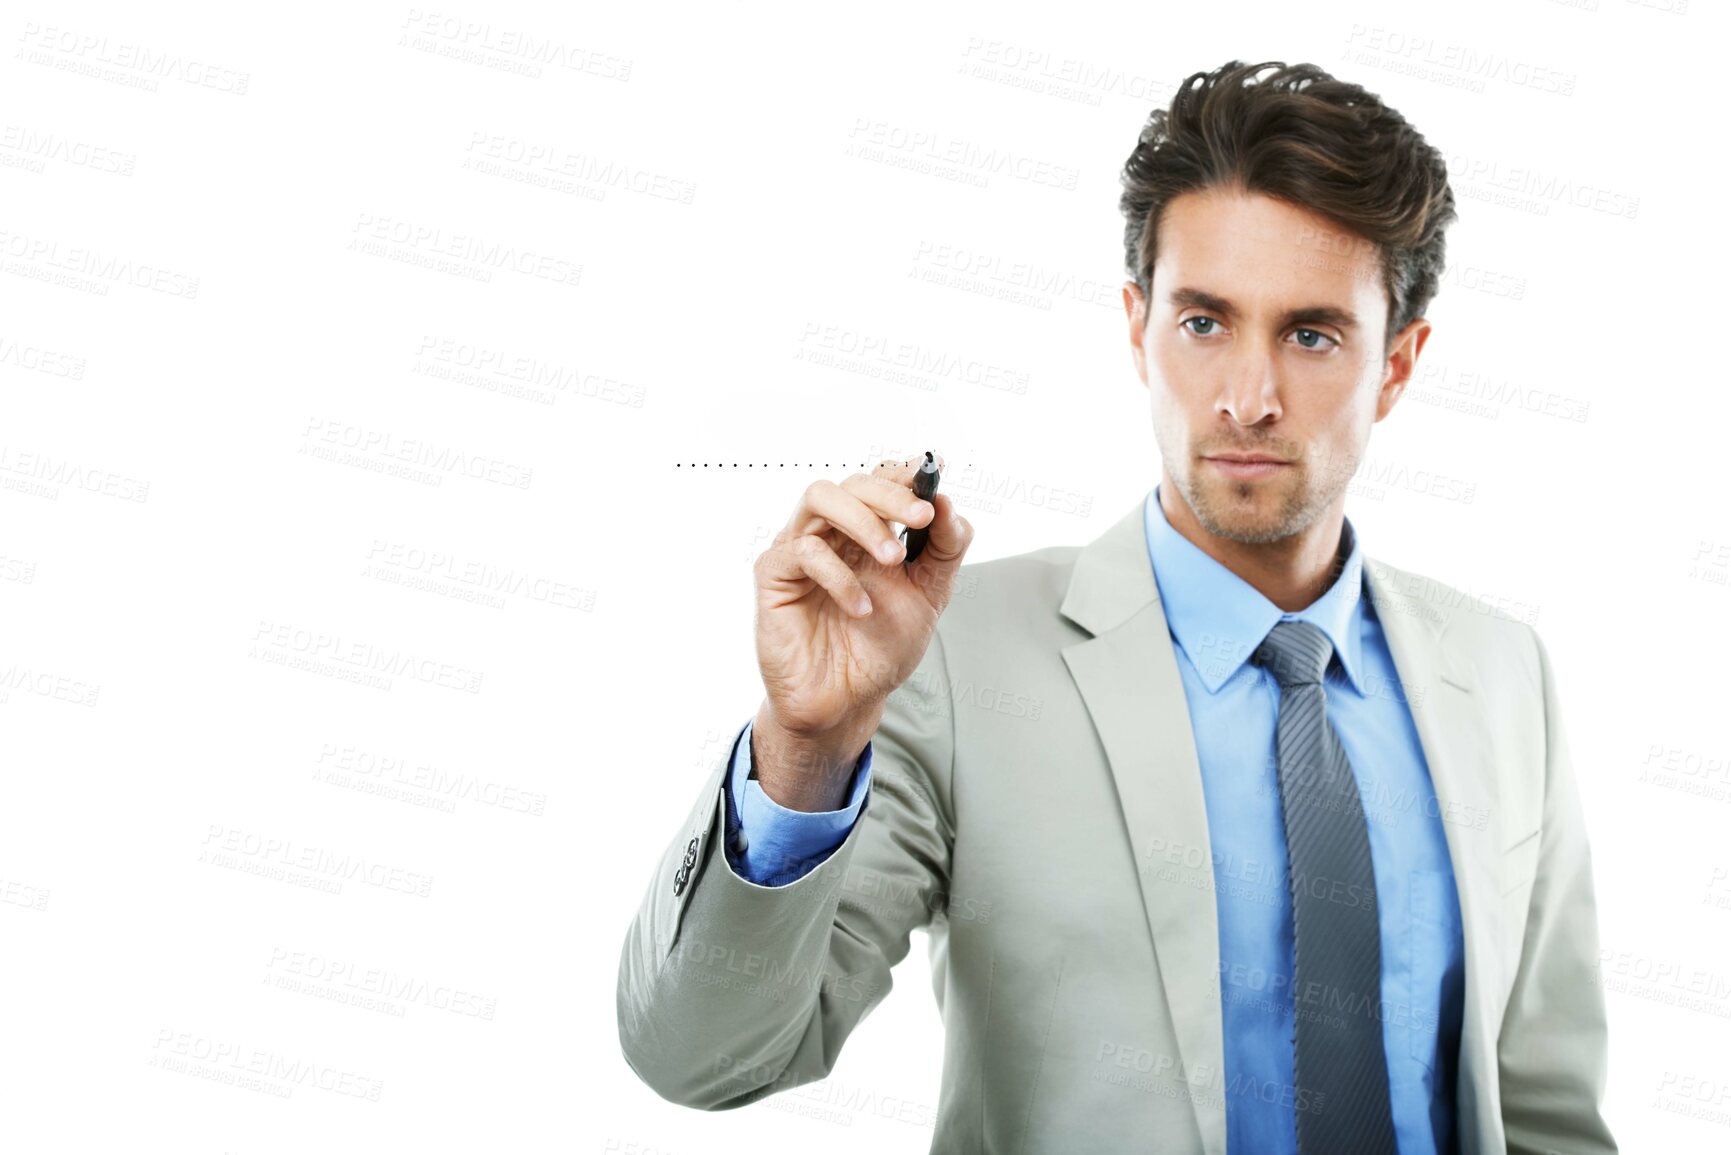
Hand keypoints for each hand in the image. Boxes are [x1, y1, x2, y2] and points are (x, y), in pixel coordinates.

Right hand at [751, 454, 972, 797]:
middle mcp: (833, 532)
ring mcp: (800, 548)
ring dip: (864, 520)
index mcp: (868, 531)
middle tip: (922, 516)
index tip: (934, 468)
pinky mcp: (774, 574)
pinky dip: (838, 575)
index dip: (906, 471)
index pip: (882, 482)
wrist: (848, 702)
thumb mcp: (930, 595)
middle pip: (853, 482)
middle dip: (891, 494)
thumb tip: (949, 504)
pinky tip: (861, 608)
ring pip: (821, 498)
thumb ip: (945, 549)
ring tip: (892, 558)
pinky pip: (803, 551)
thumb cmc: (881, 648)